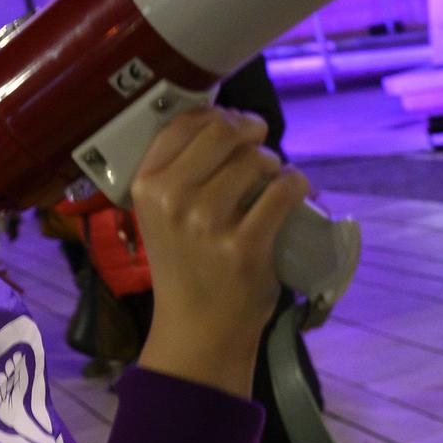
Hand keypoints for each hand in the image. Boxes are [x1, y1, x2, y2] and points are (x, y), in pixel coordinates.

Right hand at [129, 106, 309, 397]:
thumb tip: (224, 121)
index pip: (182, 123)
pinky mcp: (245, 246)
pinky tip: (295, 190)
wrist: (197, 328)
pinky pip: (283, 191)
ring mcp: (207, 224)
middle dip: (250, 130)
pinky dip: (297, 184)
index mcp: (145, 185)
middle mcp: (171, 199)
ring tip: (274, 178)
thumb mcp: (160, 215)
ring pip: (256, 159)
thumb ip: (178, 174)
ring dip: (274, 162)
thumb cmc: (184, 266)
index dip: (216, 114)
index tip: (234, 125)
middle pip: (222, 132)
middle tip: (261, 143)